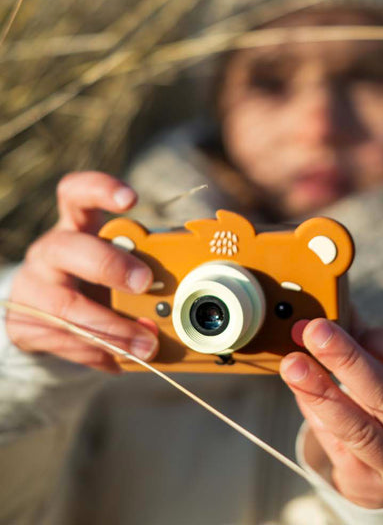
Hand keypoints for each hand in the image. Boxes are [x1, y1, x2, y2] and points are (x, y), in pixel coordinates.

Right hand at [6, 172, 158, 372]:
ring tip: (146, 344)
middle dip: (109, 266)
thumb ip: (141, 263)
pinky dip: (97, 354)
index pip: (76, 193)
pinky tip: (120, 362)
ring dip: (111, 329)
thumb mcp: (113, 259)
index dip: (100, 190)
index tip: (131, 199)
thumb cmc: (93, 277)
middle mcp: (50, 250)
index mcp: (74, 224)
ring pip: (66, 307)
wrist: (43, 310)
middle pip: (69, 249)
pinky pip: (63, 341)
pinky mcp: (25, 324)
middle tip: (145, 282)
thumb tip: (187, 284)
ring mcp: (34, 287)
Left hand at [280, 318, 382, 508]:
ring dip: (321, 393)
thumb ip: (366, 340)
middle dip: (347, 361)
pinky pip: (337, 448)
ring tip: (292, 364)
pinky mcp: (371, 488)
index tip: (354, 327)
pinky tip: (300, 391)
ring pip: (360, 429)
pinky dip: (315, 415)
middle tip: (313, 331)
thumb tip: (330, 305)